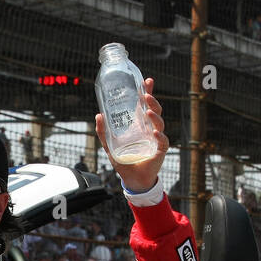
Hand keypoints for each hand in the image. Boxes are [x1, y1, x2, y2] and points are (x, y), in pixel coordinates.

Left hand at [95, 76, 168, 193]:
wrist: (133, 180)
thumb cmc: (125, 162)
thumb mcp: (110, 146)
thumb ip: (103, 132)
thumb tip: (98, 115)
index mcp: (140, 126)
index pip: (145, 105)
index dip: (148, 92)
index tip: (147, 80)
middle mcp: (150, 129)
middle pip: (155, 110)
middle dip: (152, 101)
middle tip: (146, 95)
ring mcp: (156, 139)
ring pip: (159, 123)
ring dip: (154, 116)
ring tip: (147, 111)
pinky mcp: (160, 150)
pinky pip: (162, 141)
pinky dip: (159, 136)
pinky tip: (154, 132)